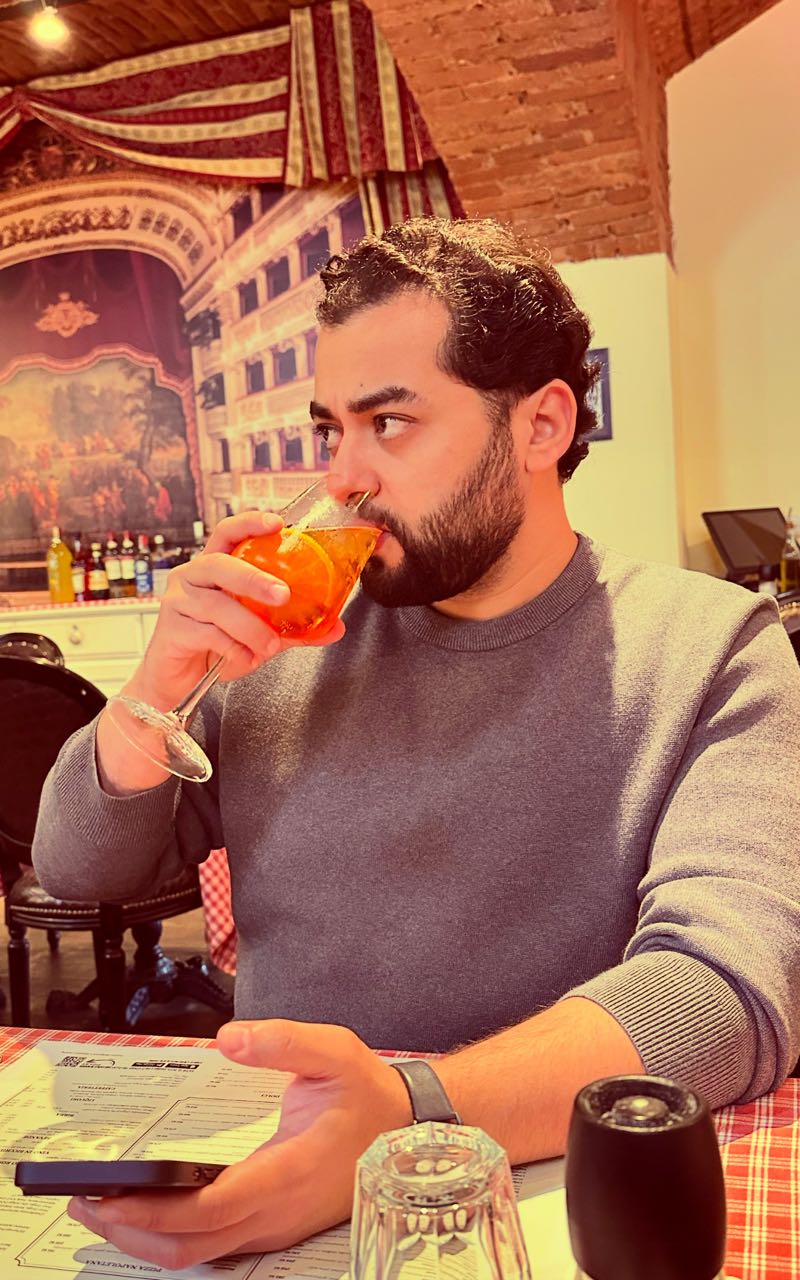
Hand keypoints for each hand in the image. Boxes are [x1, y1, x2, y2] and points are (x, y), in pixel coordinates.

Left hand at [66, 1020, 412, 1269]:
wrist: (409, 1128)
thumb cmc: (369, 1093)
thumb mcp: (334, 1051)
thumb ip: (281, 1041)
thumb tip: (229, 1040)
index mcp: (286, 1171)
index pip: (208, 1209)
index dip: (153, 1208)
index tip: (110, 1193)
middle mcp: (277, 1211)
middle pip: (190, 1245)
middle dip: (131, 1231)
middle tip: (85, 1205)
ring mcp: (277, 1226)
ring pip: (200, 1255)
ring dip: (147, 1240)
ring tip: (104, 1209)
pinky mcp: (277, 1227)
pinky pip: (216, 1247)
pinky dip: (174, 1237)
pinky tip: (151, 1212)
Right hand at [126, 511, 345, 710]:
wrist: (180, 681)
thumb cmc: (216, 647)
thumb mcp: (260, 635)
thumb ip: (293, 629)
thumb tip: (335, 626)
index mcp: (214, 568)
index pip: (228, 533)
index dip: (250, 523)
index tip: (277, 523)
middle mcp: (192, 576)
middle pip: (220, 564)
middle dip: (254, 579)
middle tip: (283, 596)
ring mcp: (178, 600)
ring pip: (217, 605)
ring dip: (249, 627)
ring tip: (269, 646)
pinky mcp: (171, 628)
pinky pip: (208, 633)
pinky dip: (232, 648)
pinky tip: (244, 658)